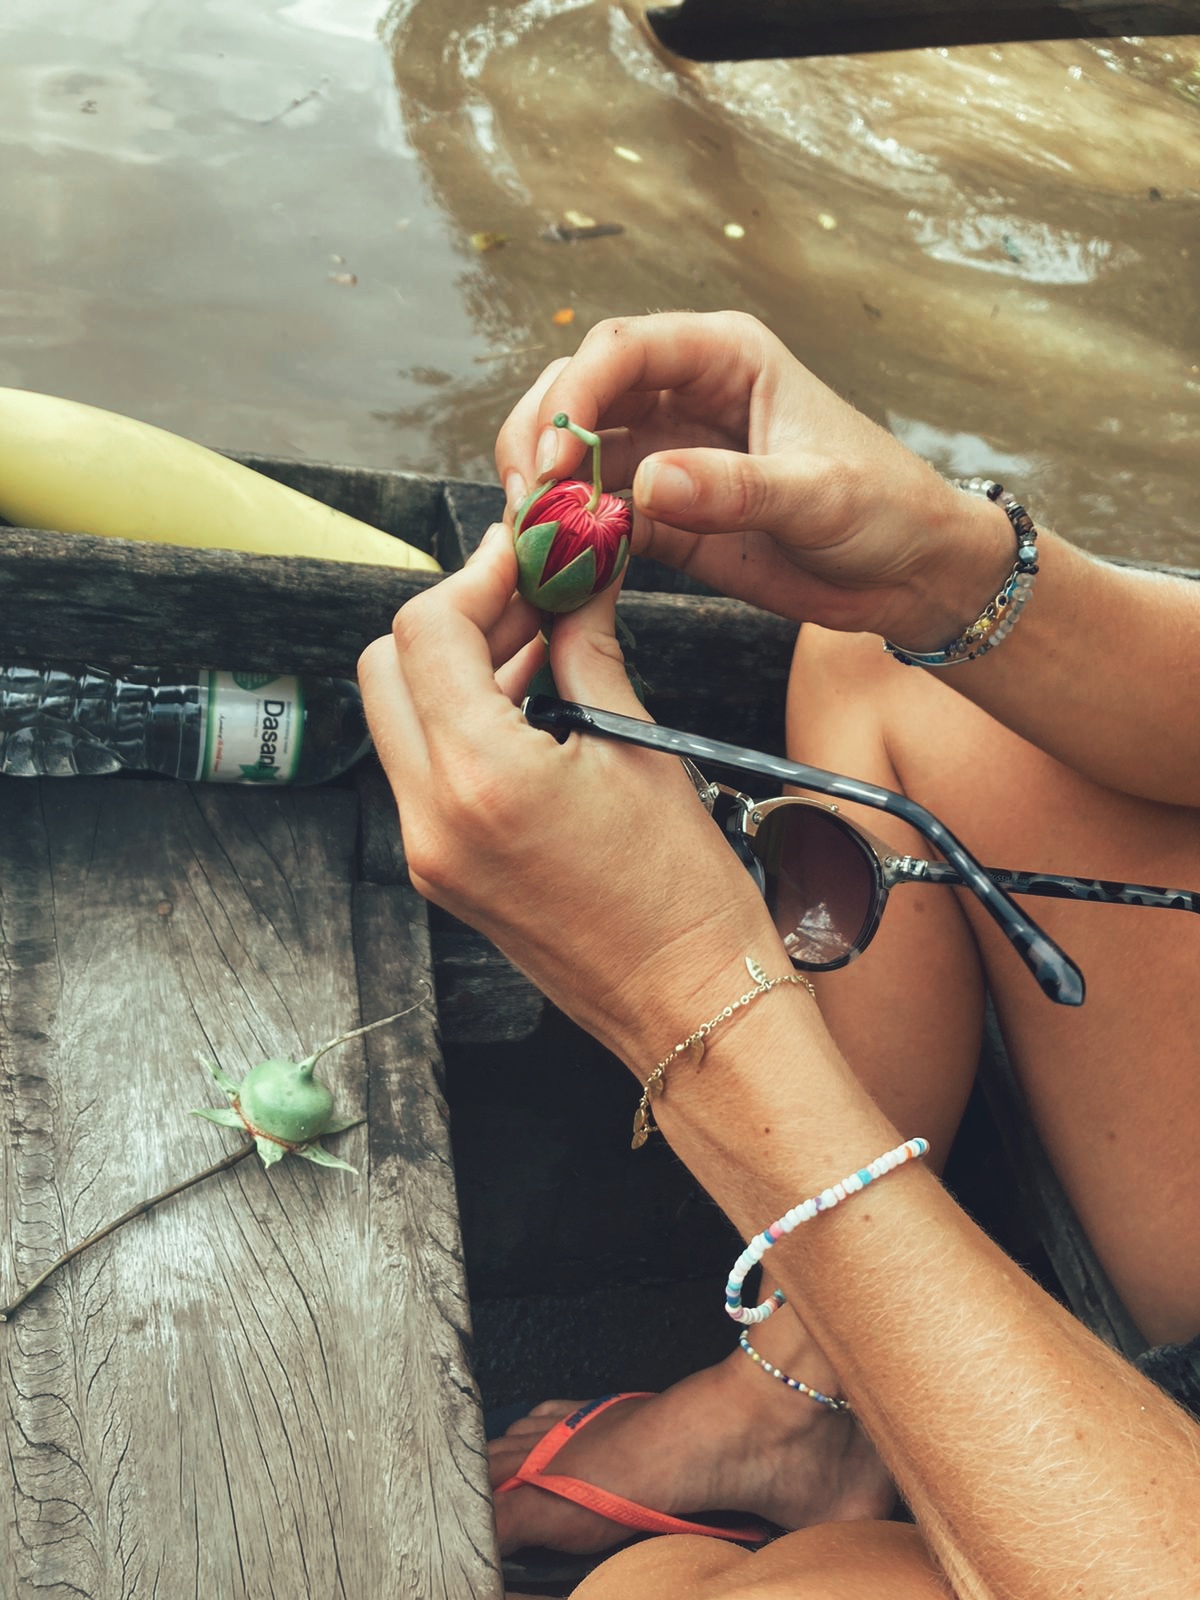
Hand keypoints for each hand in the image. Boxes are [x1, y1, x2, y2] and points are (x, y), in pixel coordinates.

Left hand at [357, 524, 778, 1067]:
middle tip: (529, 595)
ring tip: (542, 642)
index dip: (477, 576)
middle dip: (454, 617)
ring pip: (399, 715)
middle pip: (389, 667)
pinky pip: (424, 768)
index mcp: (481, 777)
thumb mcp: (640, 751)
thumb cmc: (684, 898)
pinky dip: (462, 720)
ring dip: (457, 666)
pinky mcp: (441, 871)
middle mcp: (432, 816)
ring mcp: (428, 850)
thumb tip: (577, 580)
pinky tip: (532, 700)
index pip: (428, 631)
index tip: (526, 555)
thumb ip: (587, 651)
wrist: (690, 1007)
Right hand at [495, 311, 1011, 648]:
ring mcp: (670, 456)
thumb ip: (736, 489)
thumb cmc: (886, 509)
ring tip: (532, 538)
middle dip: (539, 439)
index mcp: (726, 358)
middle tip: (527, 502)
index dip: (574, 396)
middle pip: (579, 393)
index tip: (555, 460)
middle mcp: (686, 396)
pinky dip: (571, 539)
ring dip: (544, 491)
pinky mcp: (666, 516)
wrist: (911, 574)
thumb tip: (648, 485)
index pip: (622, 350)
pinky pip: (599, 517)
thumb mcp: (819, 495)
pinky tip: (560, 567)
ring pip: (576, 454)